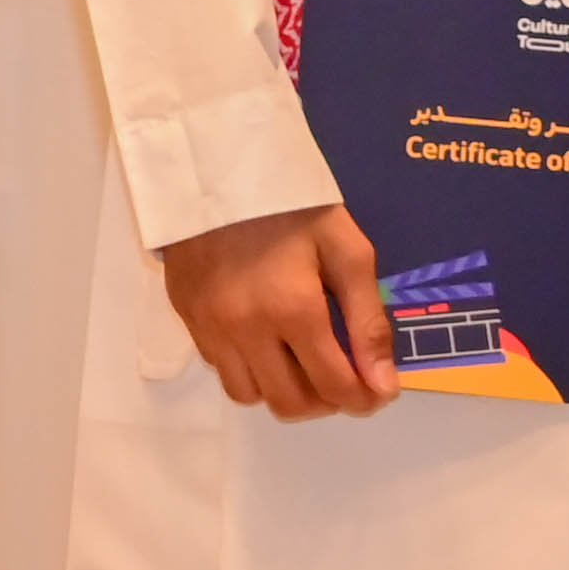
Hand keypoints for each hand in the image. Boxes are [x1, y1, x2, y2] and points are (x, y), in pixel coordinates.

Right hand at [158, 204, 392, 420]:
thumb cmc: (292, 206)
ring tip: (298, 360)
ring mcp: (208, 323)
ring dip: (280, 389)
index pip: (335, 387)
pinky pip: (218, 365)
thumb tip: (383, 386)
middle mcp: (245, 327)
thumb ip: (369, 322)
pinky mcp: (184, 313)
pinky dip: (246, 366)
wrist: (216, 165)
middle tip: (339, 375)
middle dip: (325, 402)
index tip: (377, 389)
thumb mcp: (348, 251)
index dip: (365, 400)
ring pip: (247, 394)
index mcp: (293, 309)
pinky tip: (262, 335)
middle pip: (289, 403)